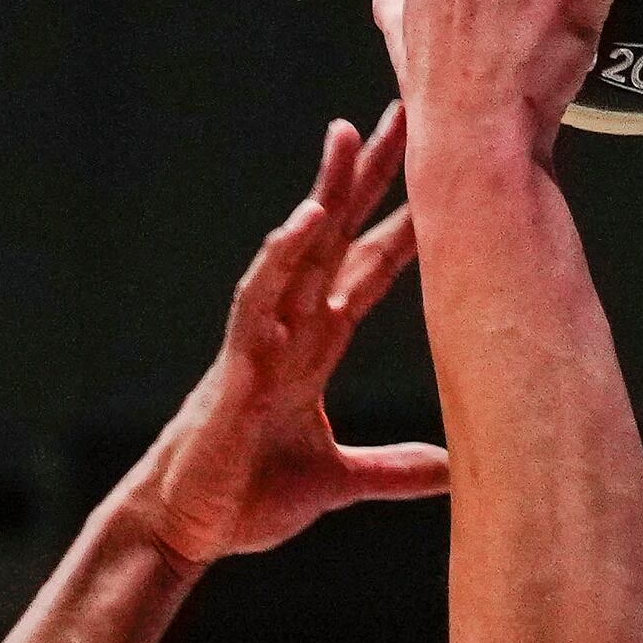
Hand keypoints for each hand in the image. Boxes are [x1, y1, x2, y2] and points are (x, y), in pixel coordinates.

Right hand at [119, 109, 450, 565]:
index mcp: (315, 348)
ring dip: (322, 193)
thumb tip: (456, 470)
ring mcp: (261, 339)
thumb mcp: (338, 481)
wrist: (186, 529)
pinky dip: (281, 258)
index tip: (451, 180)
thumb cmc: (246, 498)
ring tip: (347, 135)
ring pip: (296, 251)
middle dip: (371, 179)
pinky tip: (307, 220)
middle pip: (337, 238)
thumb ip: (393, 470)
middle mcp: (290, 329)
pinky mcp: (236, 364)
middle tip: (407, 113)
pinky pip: (258, 298)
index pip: (368, 272)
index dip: (408, 227)